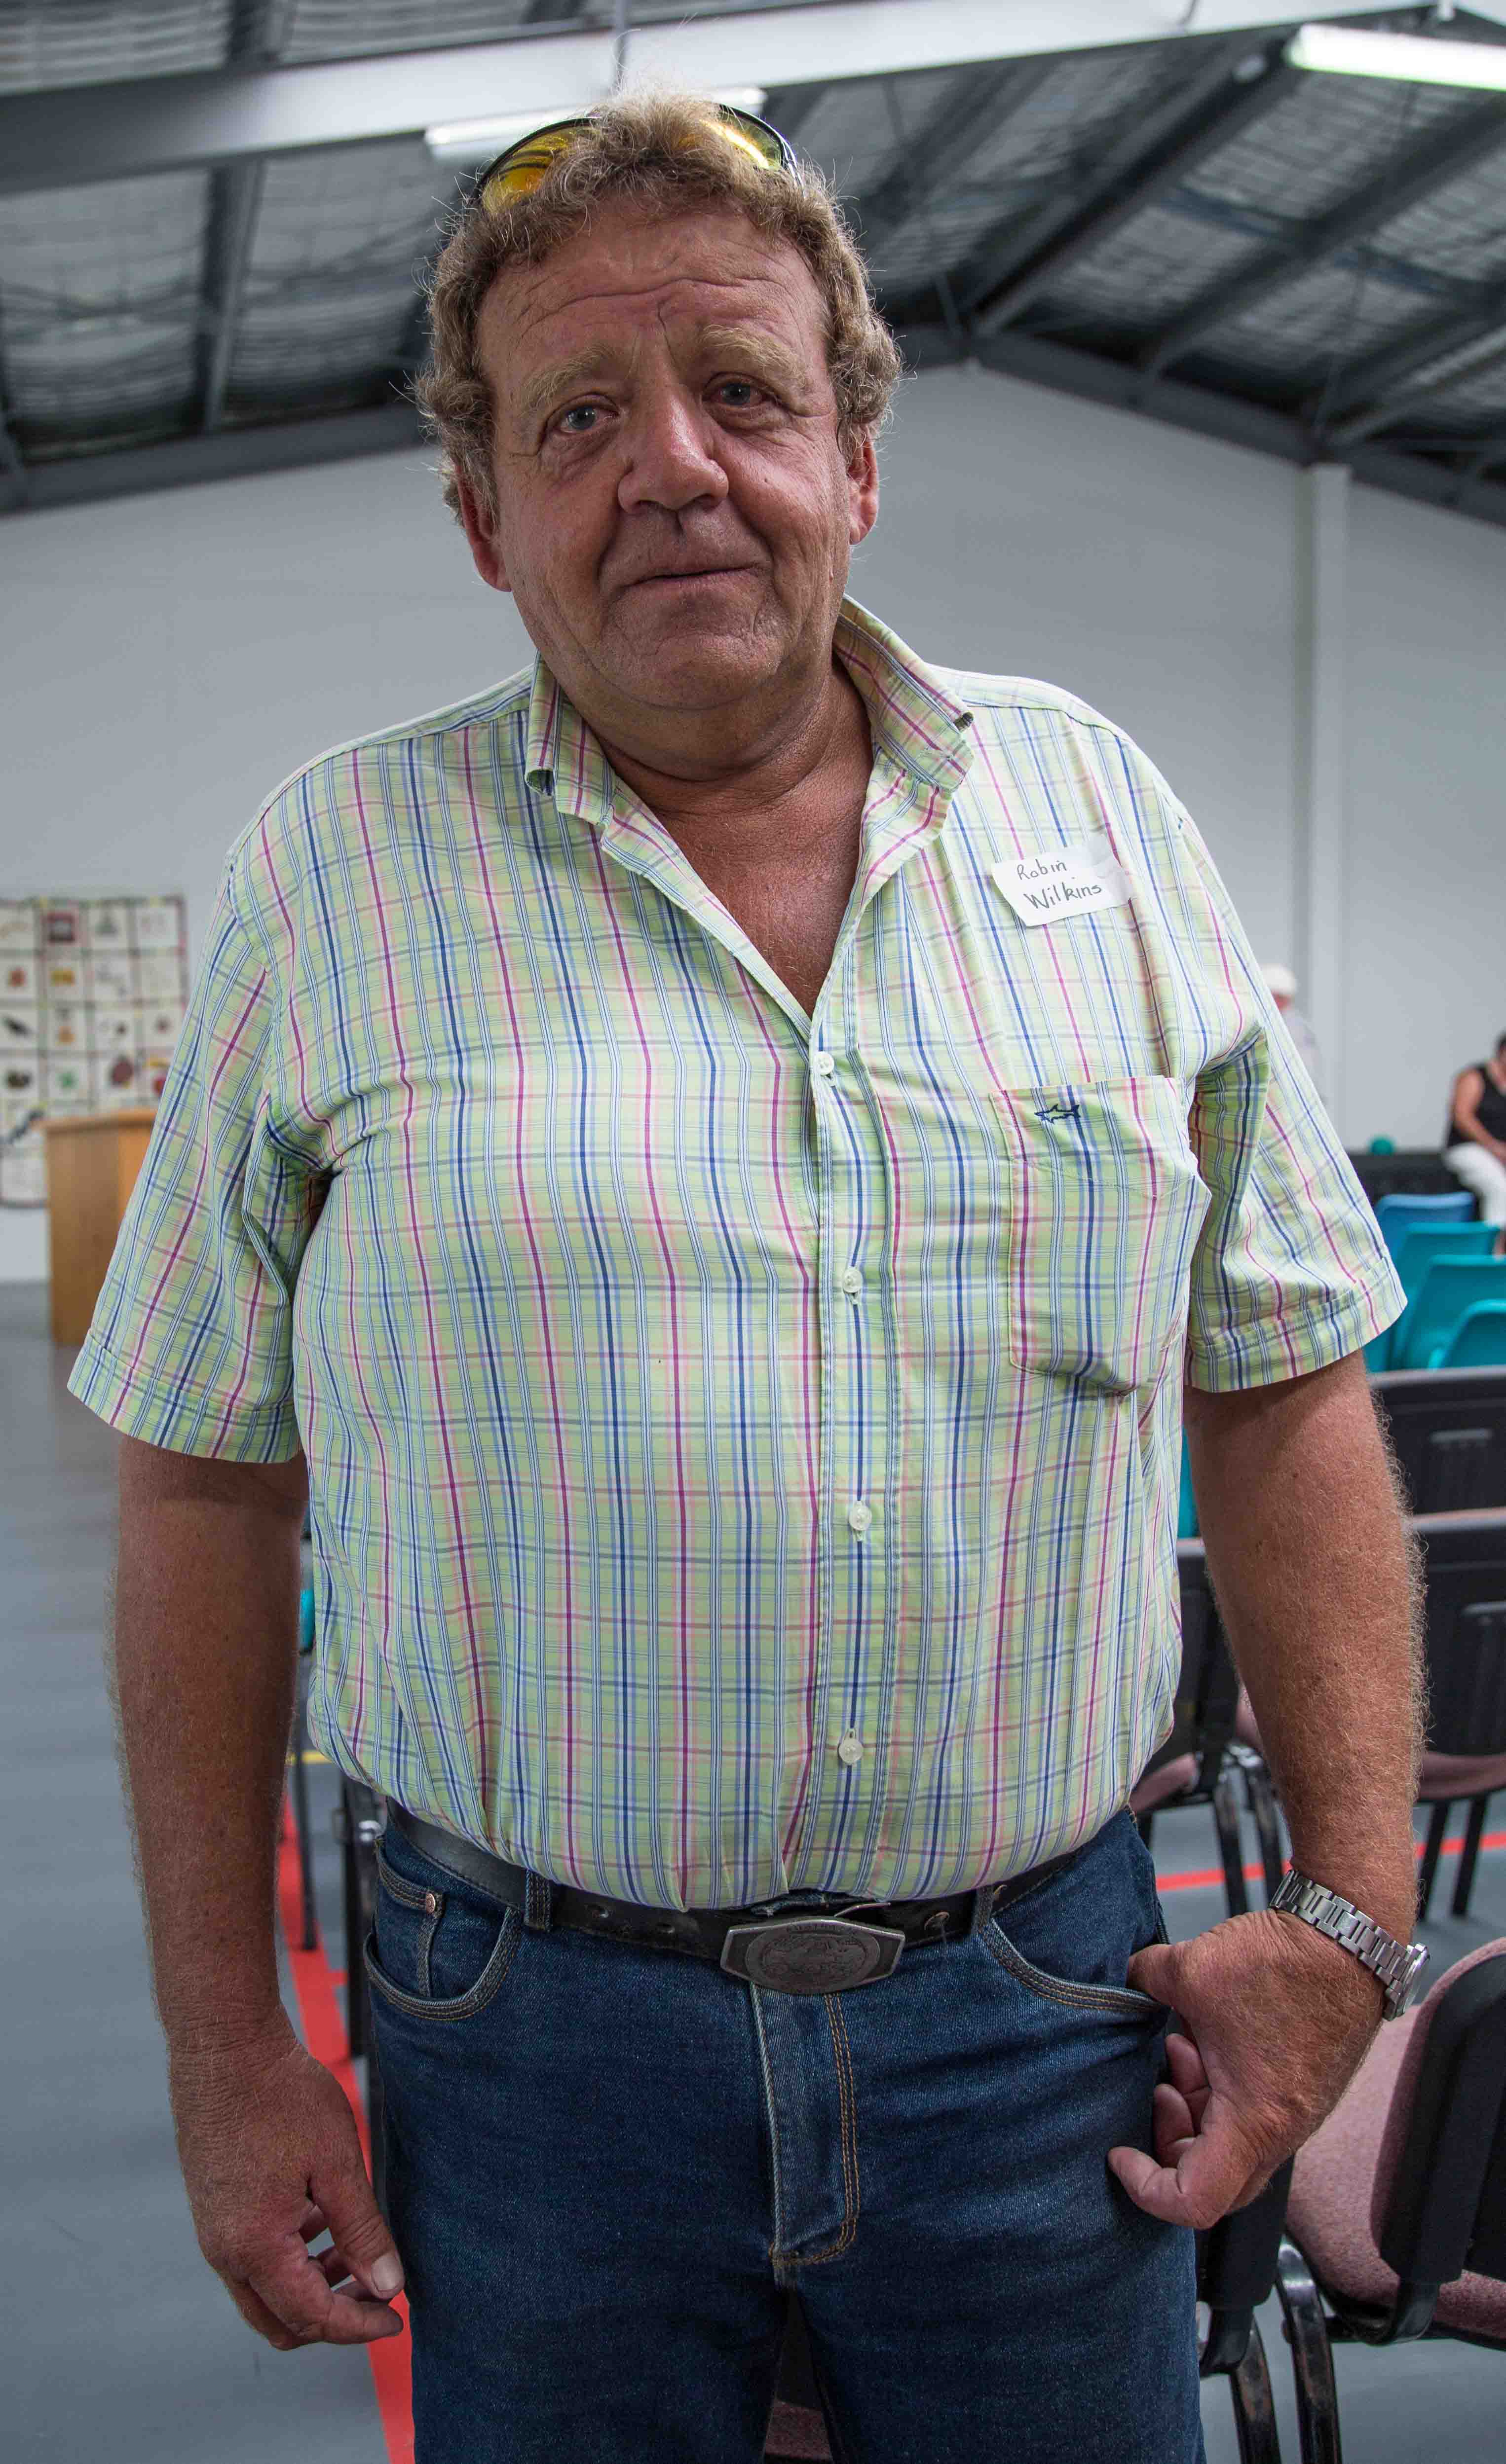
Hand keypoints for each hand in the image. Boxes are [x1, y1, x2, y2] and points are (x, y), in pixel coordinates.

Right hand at [168, 2011, 405, 2349]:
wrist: (225, 2048)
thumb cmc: (283, 2097)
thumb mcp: (337, 2163)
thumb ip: (362, 2231)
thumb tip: (388, 2286)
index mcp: (255, 2246)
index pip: (312, 2317)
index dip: (359, 2327)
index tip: (398, 2319)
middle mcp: (224, 2252)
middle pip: (280, 2320)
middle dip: (333, 2318)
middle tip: (379, 2293)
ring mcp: (213, 2232)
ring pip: (265, 2293)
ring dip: (312, 2287)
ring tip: (356, 2252)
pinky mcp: (212, 2210)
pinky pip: (252, 2260)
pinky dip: (291, 2260)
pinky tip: (322, 2221)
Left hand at [1107, 1909, 1384, 2228]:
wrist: (1349, 1943)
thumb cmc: (1285, 1965)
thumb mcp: (1189, 1971)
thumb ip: (1141, 1983)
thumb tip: (1120, 1984)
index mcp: (1253, 2121)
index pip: (1196, 2200)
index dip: (1147, 2188)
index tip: (1123, 2153)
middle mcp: (1280, 2131)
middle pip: (1214, 2181)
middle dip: (1171, 2144)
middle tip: (1158, 2093)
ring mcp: (1295, 2115)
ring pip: (1230, 2144)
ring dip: (1193, 2106)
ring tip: (1180, 2049)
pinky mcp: (1301, 2092)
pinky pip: (1249, 2115)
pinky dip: (1217, 2091)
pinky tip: (1203, 2043)